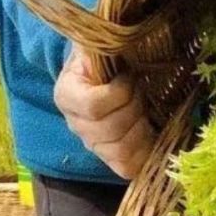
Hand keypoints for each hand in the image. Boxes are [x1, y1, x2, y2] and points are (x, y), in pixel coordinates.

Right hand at [54, 49, 154, 180]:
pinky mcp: (112, 162)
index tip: (129, 79)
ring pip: (122, 150)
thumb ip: (100, 52)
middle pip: (111, 130)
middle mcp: (76, 126)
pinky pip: (128, 167)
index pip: (93, 107)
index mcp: (66, 96)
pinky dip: (145, 152)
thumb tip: (114, 47)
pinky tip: (149, 134)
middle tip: (141, 96)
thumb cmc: (105, 67)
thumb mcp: (98, 52)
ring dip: (142, 130)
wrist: (105, 85)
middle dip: (135, 110)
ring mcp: (94, 147)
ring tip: (145, 113)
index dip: (120, 94)